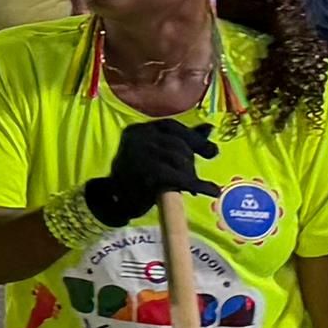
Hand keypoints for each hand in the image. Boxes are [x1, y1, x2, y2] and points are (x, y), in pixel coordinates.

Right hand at [80, 118, 217, 225]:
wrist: (116, 200)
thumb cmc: (138, 174)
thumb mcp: (156, 151)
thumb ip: (181, 139)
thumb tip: (209, 128)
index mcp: (138, 130)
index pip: (171, 126)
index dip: (194, 139)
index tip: (211, 152)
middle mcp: (137, 138)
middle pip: (176, 143)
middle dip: (191, 160)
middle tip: (195, 176)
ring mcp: (139, 155)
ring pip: (178, 159)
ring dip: (191, 174)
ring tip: (193, 185)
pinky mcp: (144, 175)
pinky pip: (177, 177)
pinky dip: (197, 185)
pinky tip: (211, 190)